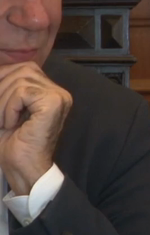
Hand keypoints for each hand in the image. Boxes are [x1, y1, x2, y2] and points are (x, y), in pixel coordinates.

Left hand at [0, 62, 70, 194]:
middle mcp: (58, 91)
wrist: (22, 167)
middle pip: (21, 69)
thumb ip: (2, 88)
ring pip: (20, 79)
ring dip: (2, 102)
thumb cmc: (10, 142)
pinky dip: (9, 108)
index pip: (23, 67)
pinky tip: (13, 124)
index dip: (2, 78)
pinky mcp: (54, 103)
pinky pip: (23, 92)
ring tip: (4, 122)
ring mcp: (59, 96)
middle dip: (0, 90)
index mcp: (49, 91)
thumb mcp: (3, 109)